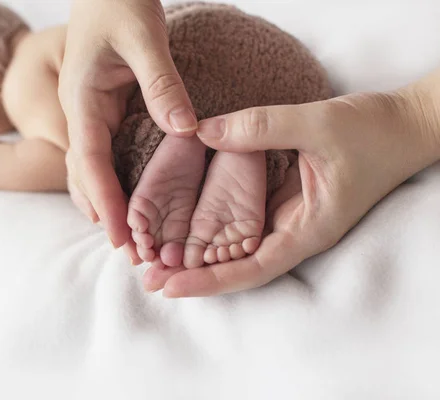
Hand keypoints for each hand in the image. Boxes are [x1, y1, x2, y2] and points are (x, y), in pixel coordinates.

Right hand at [59, 0, 196, 247]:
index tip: (120, 236)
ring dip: (106, 202)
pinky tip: (128, 198)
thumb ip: (162, 84)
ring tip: (126, 236)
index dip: (104, 202)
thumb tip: (184, 132)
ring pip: (91, 168)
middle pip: (85, 175)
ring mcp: (89, 111)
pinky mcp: (102, 108)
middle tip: (130, 251)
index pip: (90, 162)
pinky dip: (112, 180)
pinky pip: (103, 153)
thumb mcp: (145, 37)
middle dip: (104, 212)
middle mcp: (81, 111)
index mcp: (83, 99)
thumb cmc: (119, 0)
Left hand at [143, 88, 439, 296]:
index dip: (210, 281)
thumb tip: (201, 132)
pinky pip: (244, 220)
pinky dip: (214, 226)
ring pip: (237, 246)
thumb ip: (261, 126)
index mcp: (308, 229)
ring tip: (155, 255)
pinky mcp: (283, 200)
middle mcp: (295, 231)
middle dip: (193, 273)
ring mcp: (288, 217)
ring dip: (198, 252)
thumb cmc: (373, 131)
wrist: (406, 125)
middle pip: (237, 265)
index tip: (171, 286)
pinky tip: (186, 225)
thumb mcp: (318, 124)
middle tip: (147, 274)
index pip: (252, 269)